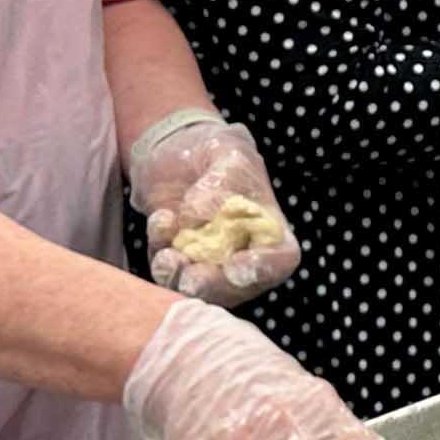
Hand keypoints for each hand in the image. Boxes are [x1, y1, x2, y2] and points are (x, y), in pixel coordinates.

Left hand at [129, 110, 300, 305]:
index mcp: (269, 229)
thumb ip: (222, 180)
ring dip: (180, 277)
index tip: (237, 265)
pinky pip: (167, 274)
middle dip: (212, 286)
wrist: (174, 150)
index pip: (279, 259)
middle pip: (236, 287)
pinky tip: (161, 219)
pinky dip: (160, 255)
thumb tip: (202, 214)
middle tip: (193, 276)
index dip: (263, 269)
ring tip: (167, 251)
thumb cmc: (213, 150)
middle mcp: (244, 254)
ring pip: (197, 289)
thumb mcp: (226, 150)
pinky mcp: (177, 264)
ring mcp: (209, 264)